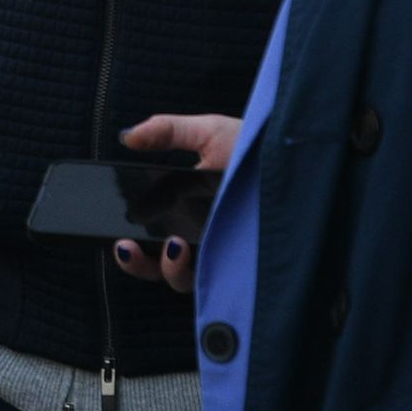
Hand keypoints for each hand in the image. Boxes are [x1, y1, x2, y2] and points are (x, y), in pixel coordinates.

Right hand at [108, 112, 238, 296]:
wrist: (294, 155)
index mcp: (184, 210)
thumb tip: (127, 137)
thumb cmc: (254, 145)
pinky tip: (194, 249)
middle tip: (125, 246)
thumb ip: (166, 131)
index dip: (129, 243)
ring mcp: (221, 252)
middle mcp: (199, 237)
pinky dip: (202, 271)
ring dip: (169, 268)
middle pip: (159, 266)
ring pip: (185, 279)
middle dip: (138, 264)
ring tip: (173, 245)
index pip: (148, 237)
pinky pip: (217, 279)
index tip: (117, 234)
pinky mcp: (242, 262)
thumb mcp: (207, 132)